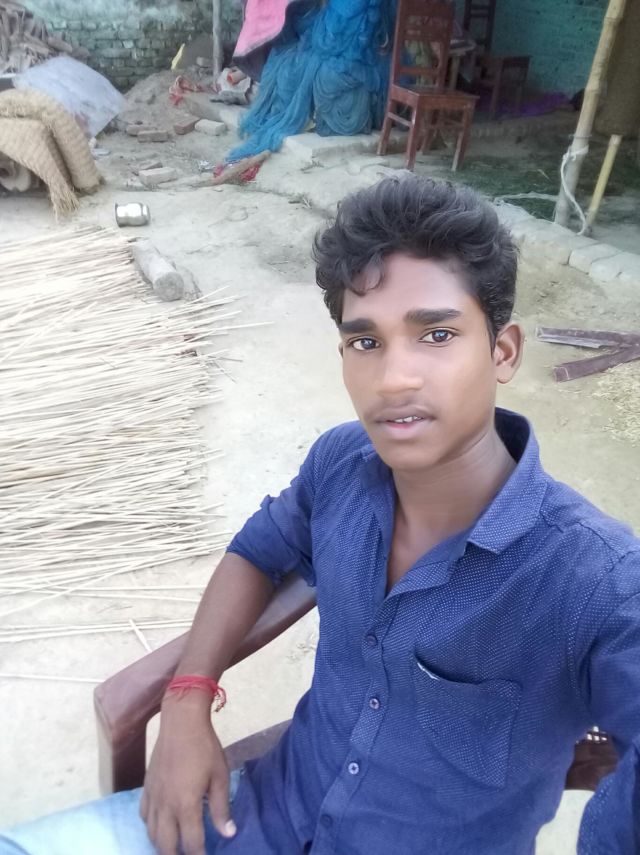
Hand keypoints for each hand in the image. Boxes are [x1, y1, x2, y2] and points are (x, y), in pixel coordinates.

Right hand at [140, 694, 236, 854]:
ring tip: (173, 848)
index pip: (191, 843)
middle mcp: (166, 806)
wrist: (181, 722)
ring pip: (151, 833)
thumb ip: (221, 808)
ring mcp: (153, 797)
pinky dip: (150, 826)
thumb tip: (228, 833)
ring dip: (161, 845)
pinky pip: (143, 815)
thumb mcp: (219, 776)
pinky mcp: (146, 786)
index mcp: (186, 805)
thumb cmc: (205, 747)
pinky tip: (159, 824)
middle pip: (165, 845)